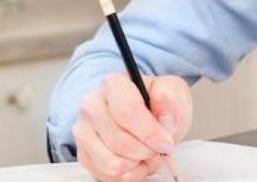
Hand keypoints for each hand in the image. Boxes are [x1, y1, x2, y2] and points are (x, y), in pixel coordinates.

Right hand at [73, 73, 192, 181]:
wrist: (142, 112)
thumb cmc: (156, 101)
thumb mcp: (173, 89)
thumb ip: (170, 98)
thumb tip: (165, 114)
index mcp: (113, 84)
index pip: (127, 111)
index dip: (150, 133)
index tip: (166, 143)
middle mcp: (91, 106)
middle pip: (120, 142)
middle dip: (147, 151)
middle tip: (159, 147)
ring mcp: (84, 132)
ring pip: (112, 164)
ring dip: (137, 165)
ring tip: (147, 153)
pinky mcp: (84, 154)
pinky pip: (108, 177)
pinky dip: (128, 174)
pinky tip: (136, 160)